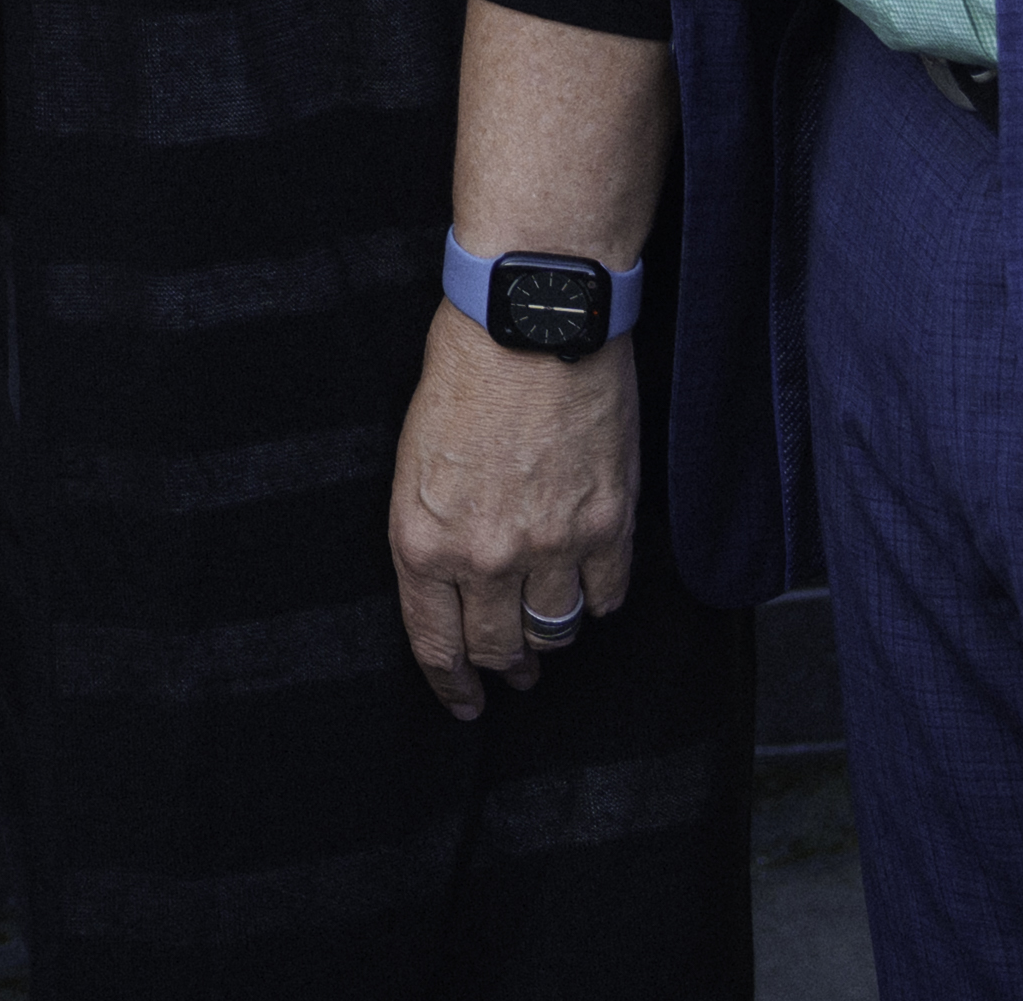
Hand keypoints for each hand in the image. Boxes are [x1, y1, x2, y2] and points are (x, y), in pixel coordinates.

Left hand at [388, 297, 634, 718]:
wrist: (531, 319)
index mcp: (423, 540)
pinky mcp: (608, 525)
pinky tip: (588, 591)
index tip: (462, 702)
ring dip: (548, 639)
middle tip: (510, 676)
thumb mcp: (414, 458)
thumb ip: (432, 529)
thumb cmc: (465, 370)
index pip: (436, 643)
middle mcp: (485, 556)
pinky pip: (606, 596)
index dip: (449, 684)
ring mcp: (551, 545)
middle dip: (500, 668)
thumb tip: (451, 580)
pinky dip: (597, 600)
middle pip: (497, 648)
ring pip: (553, 631)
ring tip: (548, 639)